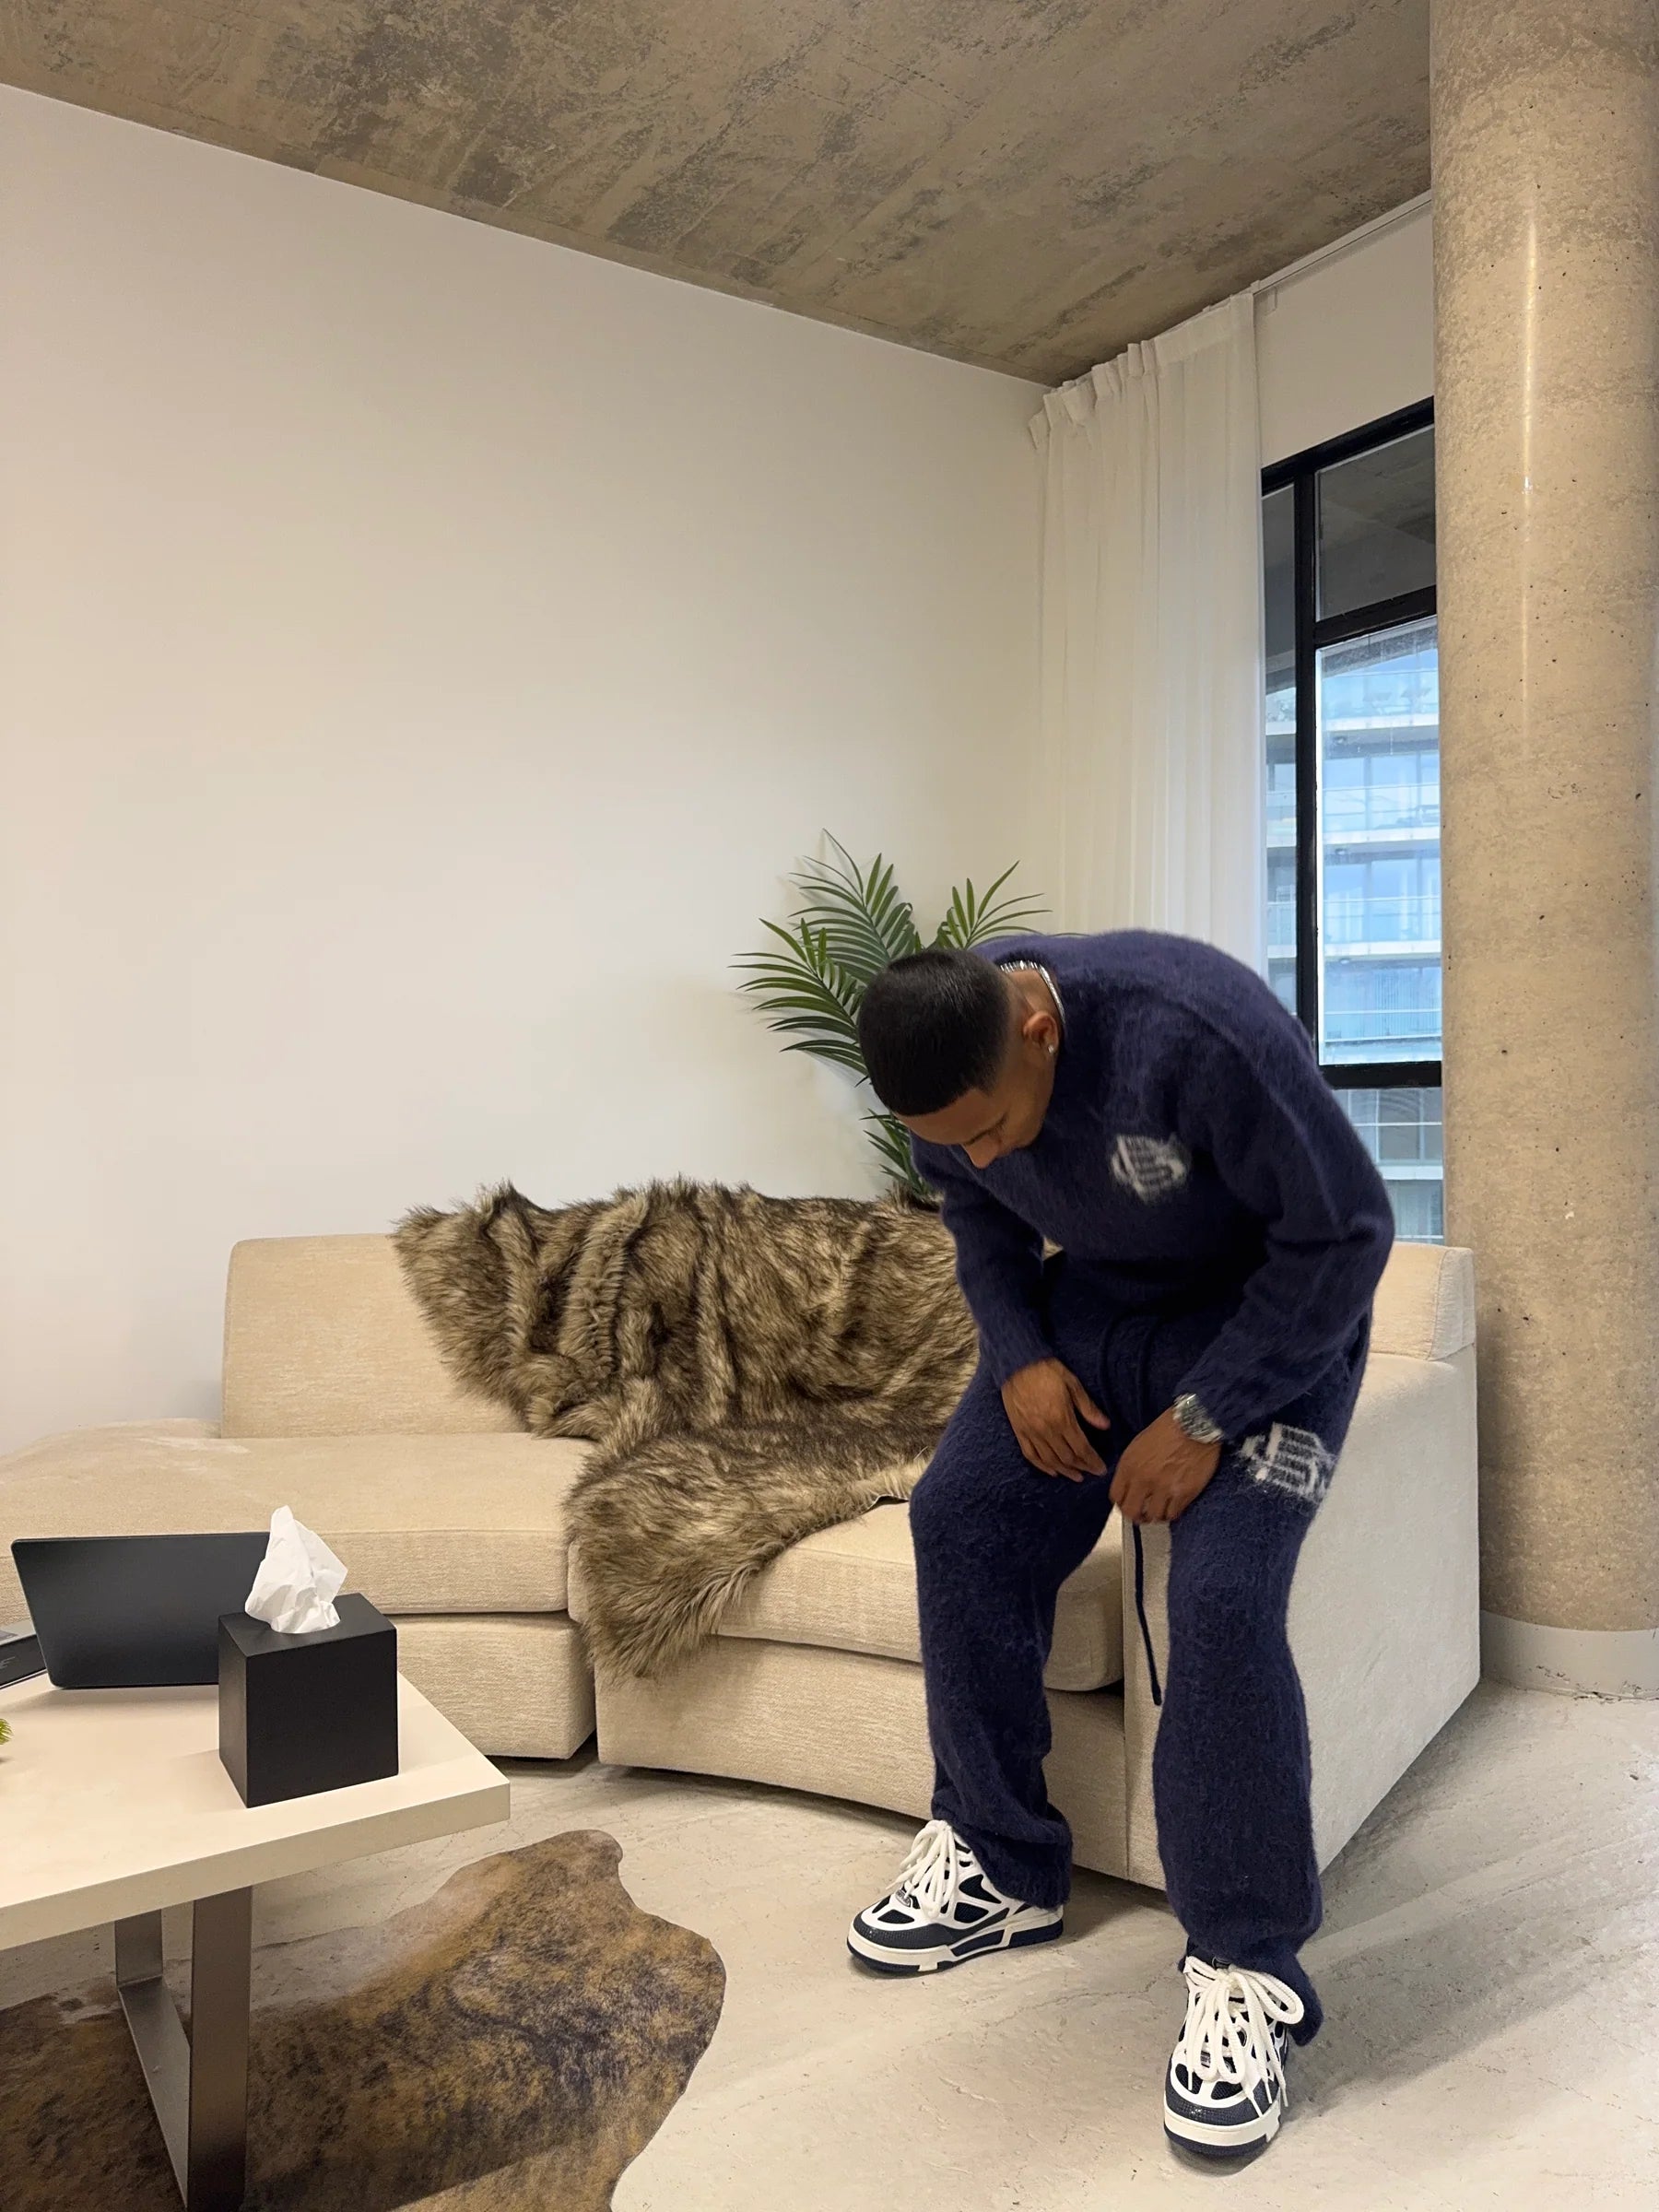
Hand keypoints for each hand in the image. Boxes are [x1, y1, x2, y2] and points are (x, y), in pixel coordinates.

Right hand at [1001, 1359, 1109, 1480]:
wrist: (1017, 1363)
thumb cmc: (1047, 1371)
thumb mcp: (1073, 1384)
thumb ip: (1088, 1408)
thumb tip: (1105, 1425)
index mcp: (1061, 1418)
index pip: (1081, 1448)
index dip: (1092, 1461)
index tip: (1101, 1468)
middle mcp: (1046, 1430)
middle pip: (1067, 1457)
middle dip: (1082, 1468)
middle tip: (1092, 1473)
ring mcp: (1030, 1432)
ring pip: (1049, 1460)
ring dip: (1064, 1471)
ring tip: (1076, 1476)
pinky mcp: (1019, 1431)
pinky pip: (1030, 1455)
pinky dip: (1042, 1466)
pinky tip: (1052, 1471)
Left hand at [1110, 1407, 1221, 1523]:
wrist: (1193, 1424)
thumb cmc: (1168, 1429)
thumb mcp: (1138, 1445)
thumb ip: (1131, 1467)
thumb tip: (1130, 1486)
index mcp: (1129, 1466)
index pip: (1116, 1497)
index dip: (1121, 1504)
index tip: (1128, 1504)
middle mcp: (1143, 1480)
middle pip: (1131, 1512)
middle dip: (1135, 1516)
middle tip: (1142, 1515)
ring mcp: (1164, 1488)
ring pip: (1154, 1516)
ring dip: (1156, 1515)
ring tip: (1160, 1509)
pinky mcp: (1184, 1493)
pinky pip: (1173, 1514)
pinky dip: (1172, 1513)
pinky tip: (1174, 1506)